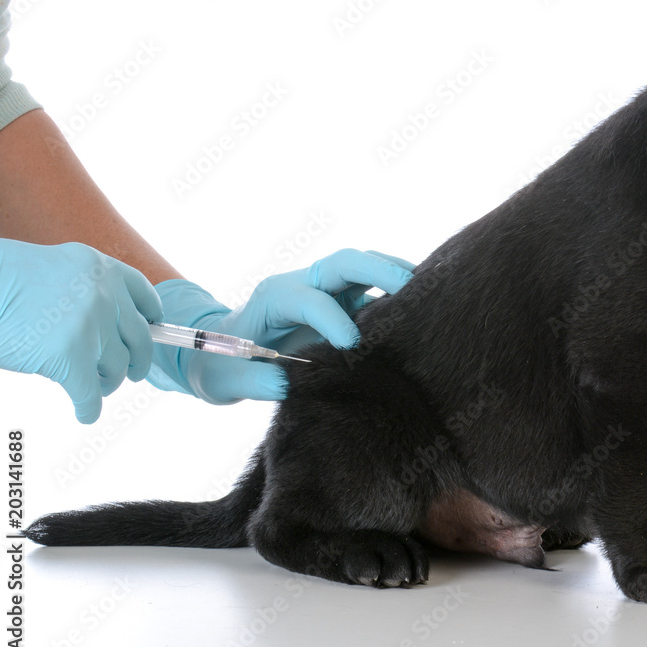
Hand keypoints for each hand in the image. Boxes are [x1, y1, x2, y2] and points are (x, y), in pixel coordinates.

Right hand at [0, 239, 161, 422]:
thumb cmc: (3, 280)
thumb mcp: (59, 269)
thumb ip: (89, 292)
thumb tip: (111, 330)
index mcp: (103, 270)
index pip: (144, 296)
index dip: (150, 318)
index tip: (152, 328)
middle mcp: (105, 296)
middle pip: (139, 338)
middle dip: (138, 360)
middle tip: (132, 372)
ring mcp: (91, 328)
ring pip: (117, 367)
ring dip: (108, 382)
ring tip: (96, 387)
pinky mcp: (71, 358)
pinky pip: (91, 393)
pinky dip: (90, 407)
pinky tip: (85, 413)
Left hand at [149, 249, 413, 403]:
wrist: (217, 353)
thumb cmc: (217, 364)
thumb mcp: (223, 378)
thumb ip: (253, 380)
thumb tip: (287, 384)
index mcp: (273, 298)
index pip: (308, 298)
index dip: (330, 317)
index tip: (349, 343)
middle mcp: (303, 286)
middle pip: (345, 263)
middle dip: (377, 270)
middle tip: (410, 286)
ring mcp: (327, 293)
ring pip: (365, 270)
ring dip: (395, 275)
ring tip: (429, 291)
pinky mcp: (343, 306)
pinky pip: (373, 291)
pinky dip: (397, 293)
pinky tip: (421, 307)